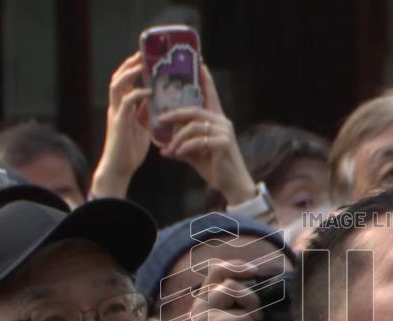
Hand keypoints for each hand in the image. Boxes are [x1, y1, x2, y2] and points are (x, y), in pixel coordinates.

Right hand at [91, 51, 152, 198]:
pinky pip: (126, 102)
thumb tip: (157, 103)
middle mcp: (116, 107)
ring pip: (117, 85)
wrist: (118, 171)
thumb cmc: (129, 153)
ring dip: (130, 72)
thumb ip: (146, 115)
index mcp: (122, 108)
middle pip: (119, 77)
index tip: (146, 57)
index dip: (133, 68)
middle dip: (130, 63)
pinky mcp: (118, 123)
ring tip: (143, 65)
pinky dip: (138, 94)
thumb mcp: (143, 130)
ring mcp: (116, 114)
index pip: (125, 81)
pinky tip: (150, 91)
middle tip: (144, 53)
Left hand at [156, 64, 256, 205]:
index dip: (205, 79)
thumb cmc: (216, 168)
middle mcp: (222, 122)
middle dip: (174, 114)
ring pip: (192, 126)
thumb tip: (163, 148)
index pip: (210, 94)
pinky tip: (177, 154)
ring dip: (177, 138)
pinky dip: (184, 147)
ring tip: (168, 148)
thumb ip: (182, 147)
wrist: (233, 185)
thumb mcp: (195, 155)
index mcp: (217, 120)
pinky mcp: (223, 143)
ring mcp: (224, 131)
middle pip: (194, 110)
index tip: (199, 63)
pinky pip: (197, 140)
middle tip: (159, 118)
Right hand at [187, 260, 265, 320]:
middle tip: (258, 319)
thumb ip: (237, 304)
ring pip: (241, 314)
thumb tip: (259, 293)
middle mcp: (199, 307)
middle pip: (231, 287)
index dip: (236, 266)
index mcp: (203, 300)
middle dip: (252, 301)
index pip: (216, 270)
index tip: (254, 271)